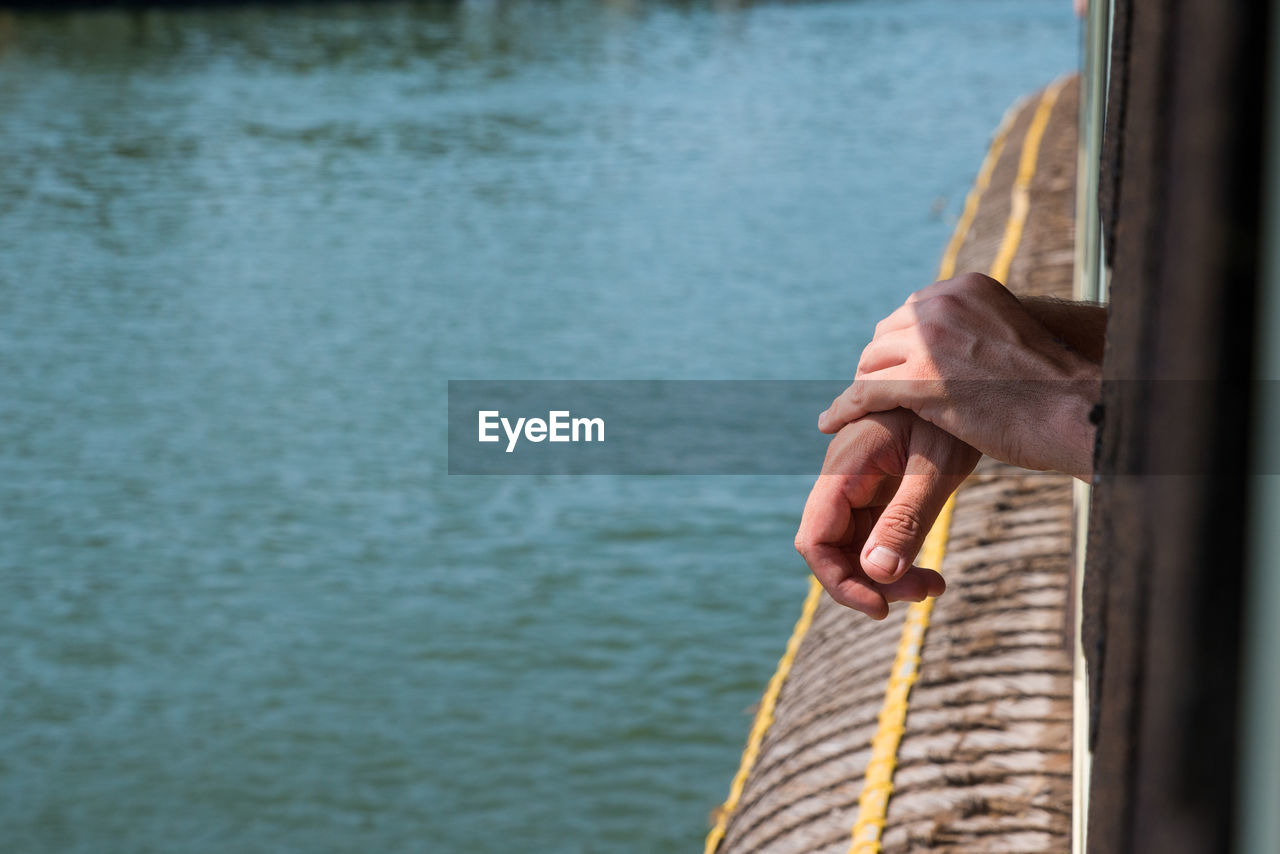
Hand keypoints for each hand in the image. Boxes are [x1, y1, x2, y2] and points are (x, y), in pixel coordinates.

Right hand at [795, 409, 978, 618]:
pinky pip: (874, 535)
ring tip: (934, 586)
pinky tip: (931, 572)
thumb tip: (876, 575)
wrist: (976, 380)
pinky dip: (897, 557)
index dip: (838, 581)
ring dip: (887, 575)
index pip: (815, 540)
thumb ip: (905, 521)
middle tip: (924, 595)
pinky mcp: (879, 488)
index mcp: (845, 468)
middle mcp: (843, 478)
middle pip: (835, 549)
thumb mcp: (937, 470)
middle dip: (870, 582)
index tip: (879, 607)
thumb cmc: (957, 416)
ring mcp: (859, 484)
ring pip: (855, 546)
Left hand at [817, 273, 1099, 476]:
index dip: (901, 344)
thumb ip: (975, 328)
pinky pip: (863, 393)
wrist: (1072, 409)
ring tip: (857, 410)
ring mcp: (928, 340)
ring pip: (871, 363)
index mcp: (966, 286)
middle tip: (873, 393)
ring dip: (864, 387)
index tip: (897, 366)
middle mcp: (943, 303)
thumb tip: (952, 346)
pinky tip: (829, 423)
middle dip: (880, 364)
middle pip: (886, 333)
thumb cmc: (1053, 387)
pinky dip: (843, 409)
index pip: (912, 311)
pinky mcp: (917, 380)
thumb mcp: (1011, 333)